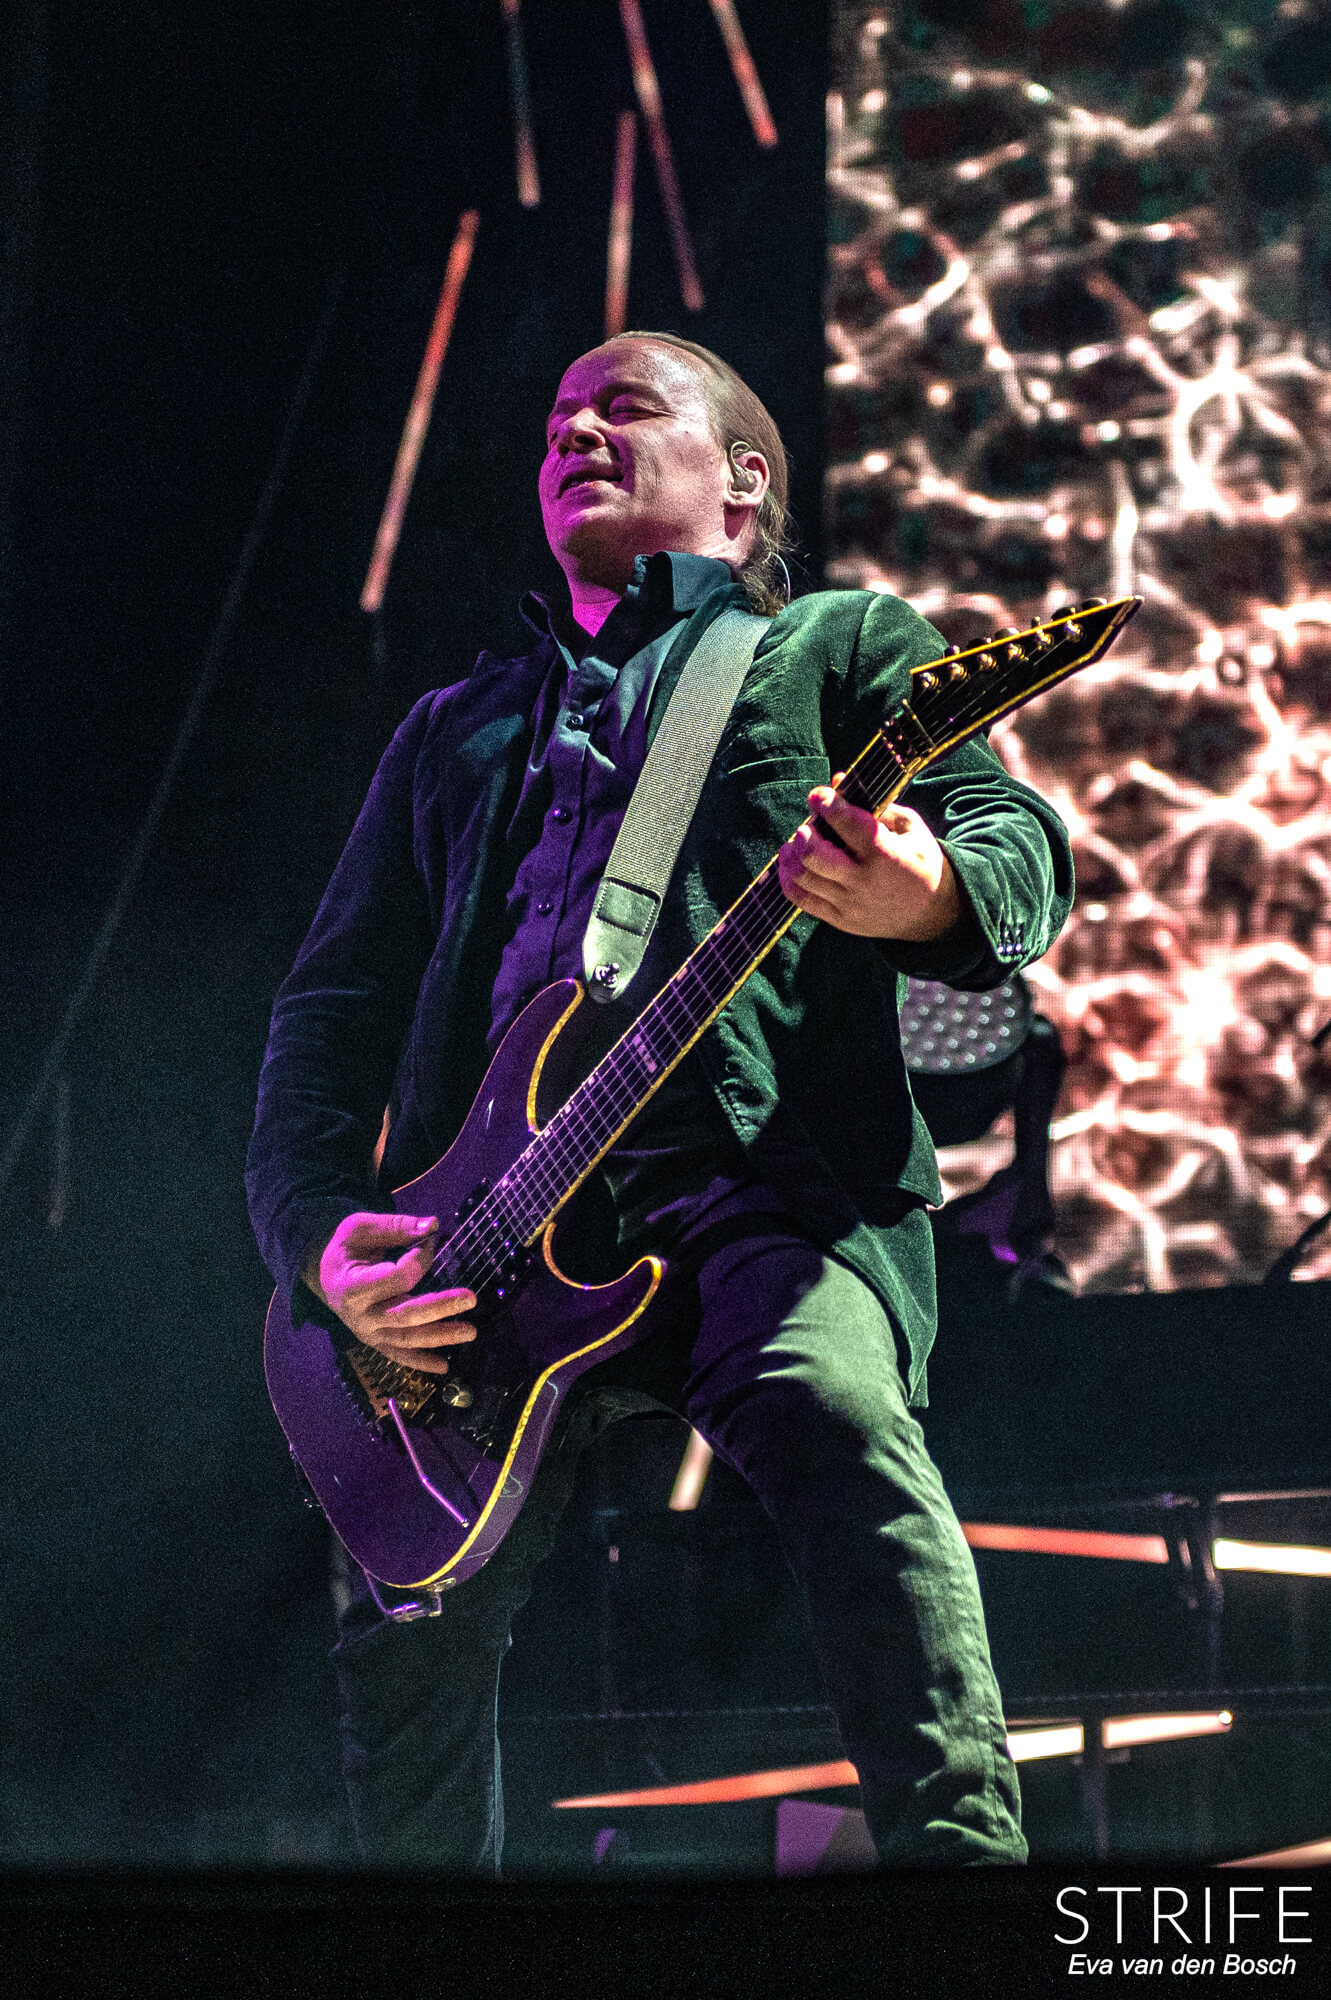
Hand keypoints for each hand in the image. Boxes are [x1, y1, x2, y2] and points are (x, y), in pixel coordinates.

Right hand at [303, 1211, 475, 1374]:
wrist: (325, 1276)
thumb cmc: (346, 1249)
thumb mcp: (361, 1227)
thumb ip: (396, 1227)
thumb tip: (432, 1225)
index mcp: (352, 1286)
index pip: (397, 1277)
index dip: (420, 1258)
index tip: (430, 1240)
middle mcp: (360, 1315)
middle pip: (406, 1314)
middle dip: (440, 1306)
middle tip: (471, 1298)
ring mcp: (369, 1333)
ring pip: (408, 1338)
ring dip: (440, 1336)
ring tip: (470, 1331)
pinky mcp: (376, 1342)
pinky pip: (400, 1355)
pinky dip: (421, 1362)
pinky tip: (444, 1367)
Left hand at [777, 779, 960, 940]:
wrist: (932, 912)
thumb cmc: (919, 860)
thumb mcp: (909, 827)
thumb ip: (875, 804)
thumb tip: (837, 779)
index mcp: (885, 854)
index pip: (847, 824)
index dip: (827, 804)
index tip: (817, 795)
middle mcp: (865, 881)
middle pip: (814, 854)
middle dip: (803, 834)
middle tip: (806, 826)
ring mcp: (850, 904)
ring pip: (803, 877)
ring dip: (791, 855)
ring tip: (794, 843)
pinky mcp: (841, 920)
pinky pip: (802, 900)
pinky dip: (788, 880)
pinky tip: (790, 865)